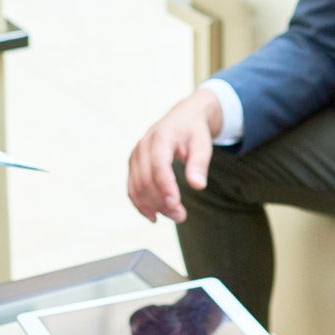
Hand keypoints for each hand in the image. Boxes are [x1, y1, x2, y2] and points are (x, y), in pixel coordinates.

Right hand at [126, 88, 222, 222]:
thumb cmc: (193, 131)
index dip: (165, 187)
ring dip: (152, 206)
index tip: (176, 205)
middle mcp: (143, 146)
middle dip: (161, 202)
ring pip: (137, 186)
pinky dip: (140, 204)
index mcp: (161, 137)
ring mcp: (135, 155)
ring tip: (174, 216)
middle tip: (181, 216)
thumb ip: (199, 164)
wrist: (182, 118)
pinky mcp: (133, 164)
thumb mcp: (202, 144)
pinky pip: (132, 187)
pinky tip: (153, 216)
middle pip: (146, 180)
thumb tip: (198, 186)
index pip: (158, 166)